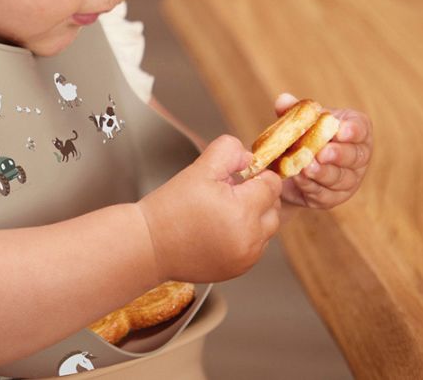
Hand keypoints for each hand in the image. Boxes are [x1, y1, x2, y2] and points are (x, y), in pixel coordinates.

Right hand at [138, 135, 282, 282]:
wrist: (149, 245)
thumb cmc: (169, 209)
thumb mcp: (198, 170)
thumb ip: (228, 152)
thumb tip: (248, 157)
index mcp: (242, 210)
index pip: (272, 185)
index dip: (255, 176)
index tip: (236, 177)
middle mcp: (250, 237)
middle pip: (274, 208)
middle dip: (257, 196)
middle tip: (227, 193)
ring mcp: (246, 257)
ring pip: (267, 229)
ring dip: (254, 217)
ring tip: (222, 213)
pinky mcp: (238, 269)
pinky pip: (255, 248)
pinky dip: (245, 237)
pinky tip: (219, 230)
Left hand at [275, 93, 372, 208]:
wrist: (288, 167)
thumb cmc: (302, 137)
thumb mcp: (298, 123)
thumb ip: (292, 111)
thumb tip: (283, 99)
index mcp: (355, 131)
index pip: (361, 129)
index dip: (353, 130)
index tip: (340, 130)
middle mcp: (358, 156)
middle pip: (355, 156)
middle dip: (339, 154)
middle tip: (323, 152)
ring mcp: (348, 179)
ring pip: (341, 178)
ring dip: (323, 173)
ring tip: (307, 167)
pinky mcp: (332, 198)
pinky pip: (325, 194)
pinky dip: (311, 187)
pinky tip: (300, 180)